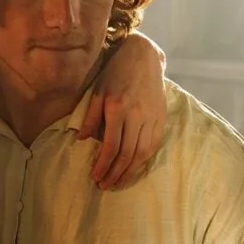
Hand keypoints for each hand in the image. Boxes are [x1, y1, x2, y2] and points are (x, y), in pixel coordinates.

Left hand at [81, 34, 167, 190]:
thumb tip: (82, 140)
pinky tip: (134, 168)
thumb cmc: (116, 73)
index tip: (95, 177)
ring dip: (130, 172)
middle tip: (105, 186)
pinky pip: (153, 145)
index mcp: (118, 108)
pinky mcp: (161, 118)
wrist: (144, 57)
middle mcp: (136, 115)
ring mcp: (151, 118)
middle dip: (115, 174)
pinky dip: (144, 160)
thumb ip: (91, 116)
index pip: (111, 146)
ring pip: (142, 153)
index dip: (103, 165)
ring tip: (118, 182)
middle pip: (127, 154)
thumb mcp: (97, 91)